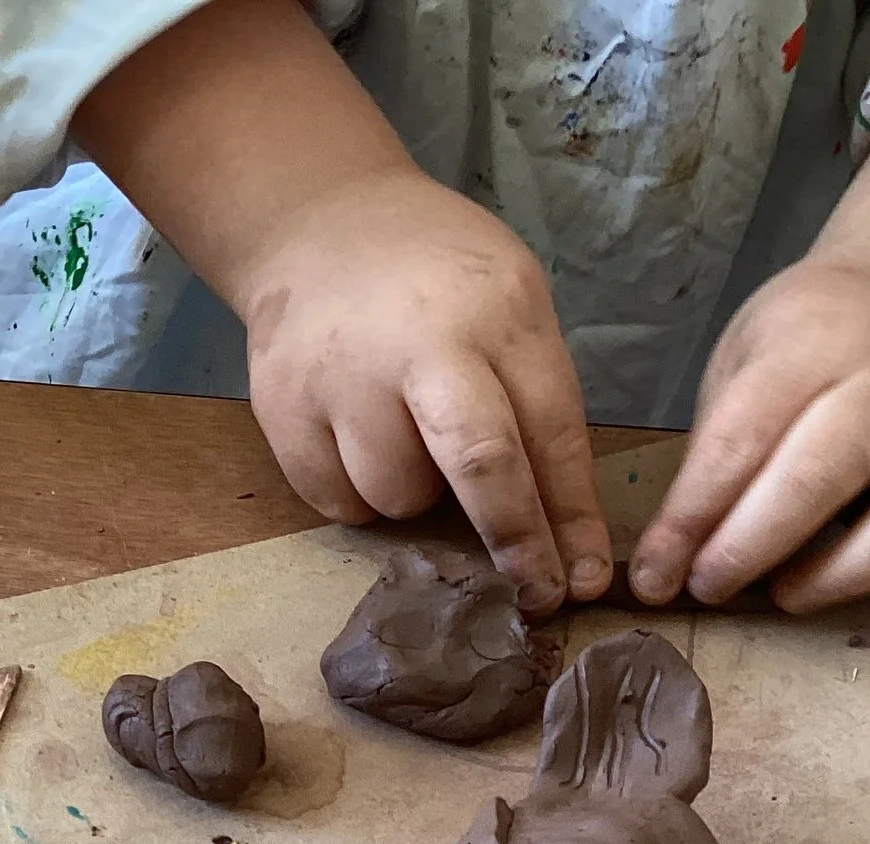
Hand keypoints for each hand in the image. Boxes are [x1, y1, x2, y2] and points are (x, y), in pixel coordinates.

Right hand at [66, 0, 608, 611]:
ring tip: (404, 439)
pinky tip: (357, 439)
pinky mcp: (283, 406)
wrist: (317, 222)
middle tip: (535, 594)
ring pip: (396, 495)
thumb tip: (558, 521)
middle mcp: (420, 342)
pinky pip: (336, 499)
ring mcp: (343, 376)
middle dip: (515, 539)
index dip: (571, 515)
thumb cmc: (435, 275)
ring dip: (413, 494)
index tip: (586, 580)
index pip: (550, 429)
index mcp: (497, 311)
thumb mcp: (508, 299)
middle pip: (479, 464)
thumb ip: (531, 389)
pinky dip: (356, 491)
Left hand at [629, 84, 869, 612]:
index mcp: (814, 342)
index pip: (743, 437)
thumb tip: (673, 554)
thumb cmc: (812, 340)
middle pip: (829, 472)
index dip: (693, 517)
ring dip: (853, 572)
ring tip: (792, 595)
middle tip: (710, 585)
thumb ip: (717, 448)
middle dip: (756, 545)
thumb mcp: (744, 360)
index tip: (656, 574)